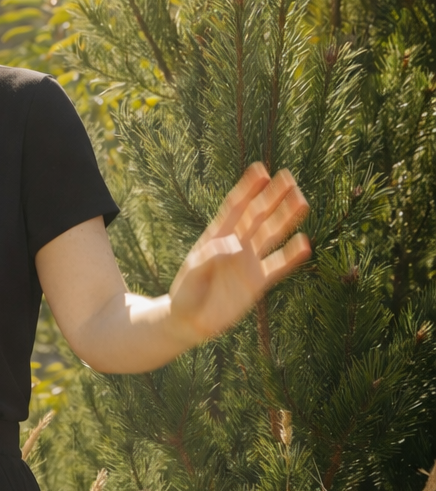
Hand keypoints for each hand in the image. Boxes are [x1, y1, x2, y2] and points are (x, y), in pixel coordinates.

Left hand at [169, 165, 310, 346]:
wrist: (190, 321)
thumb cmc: (185, 294)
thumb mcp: (191, 273)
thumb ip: (209, 257)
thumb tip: (236, 244)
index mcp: (217, 236)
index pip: (235, 208)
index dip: (247, 189)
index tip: (260, 170)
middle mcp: (237, 244)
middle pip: (258, 216)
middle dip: (272, 197)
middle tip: (289, 178)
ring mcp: (249, 261)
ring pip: (271, 235)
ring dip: (286, 218)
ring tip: (301, 201)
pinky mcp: (258, 282)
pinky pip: (278, 266)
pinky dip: (291, 256)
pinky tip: (305, 243)